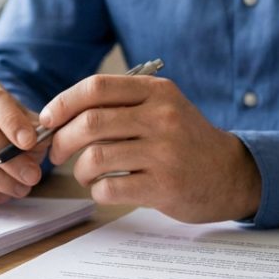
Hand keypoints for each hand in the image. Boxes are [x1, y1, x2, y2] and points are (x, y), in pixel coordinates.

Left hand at [42, 74, 261, 222]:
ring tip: (86, 174)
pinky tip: (105, 189)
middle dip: (61, 140)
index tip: (47, 119)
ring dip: (79, 170)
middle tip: (57, 153)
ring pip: (95, 157)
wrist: (231, 174)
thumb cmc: (185, 140)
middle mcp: (161, 117)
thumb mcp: (163, 106)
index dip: (63, 103)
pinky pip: (110, 188)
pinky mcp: (164, 186)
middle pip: (89, 122)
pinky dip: (97, 191)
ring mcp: (164, 152)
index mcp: (157, 92)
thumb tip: (60, 115)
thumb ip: (121, 104)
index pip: (96, 87)